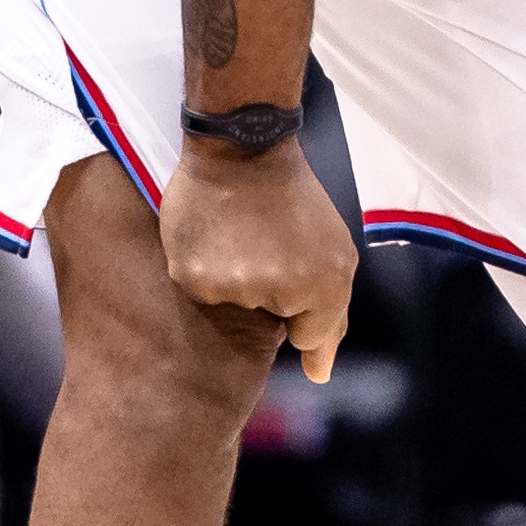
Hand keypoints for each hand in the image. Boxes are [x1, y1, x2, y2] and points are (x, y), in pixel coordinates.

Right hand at [159, 138, 355, 381]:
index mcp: (321, 288)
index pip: (306, 336)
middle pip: (266, 323)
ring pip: (230, 310)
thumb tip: (320, 375)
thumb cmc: (294, 200)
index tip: (292, 265)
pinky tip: (212, 237)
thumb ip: (330, 321)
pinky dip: (203, 271)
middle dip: (267, 291)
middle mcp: (276, 294)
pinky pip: (199, 294)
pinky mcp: (190, 278)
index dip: (300, 301)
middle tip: (265, 243)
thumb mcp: (335, 254)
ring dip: (233, 282)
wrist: (242, 149)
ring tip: (238, 236)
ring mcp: (230, 287)